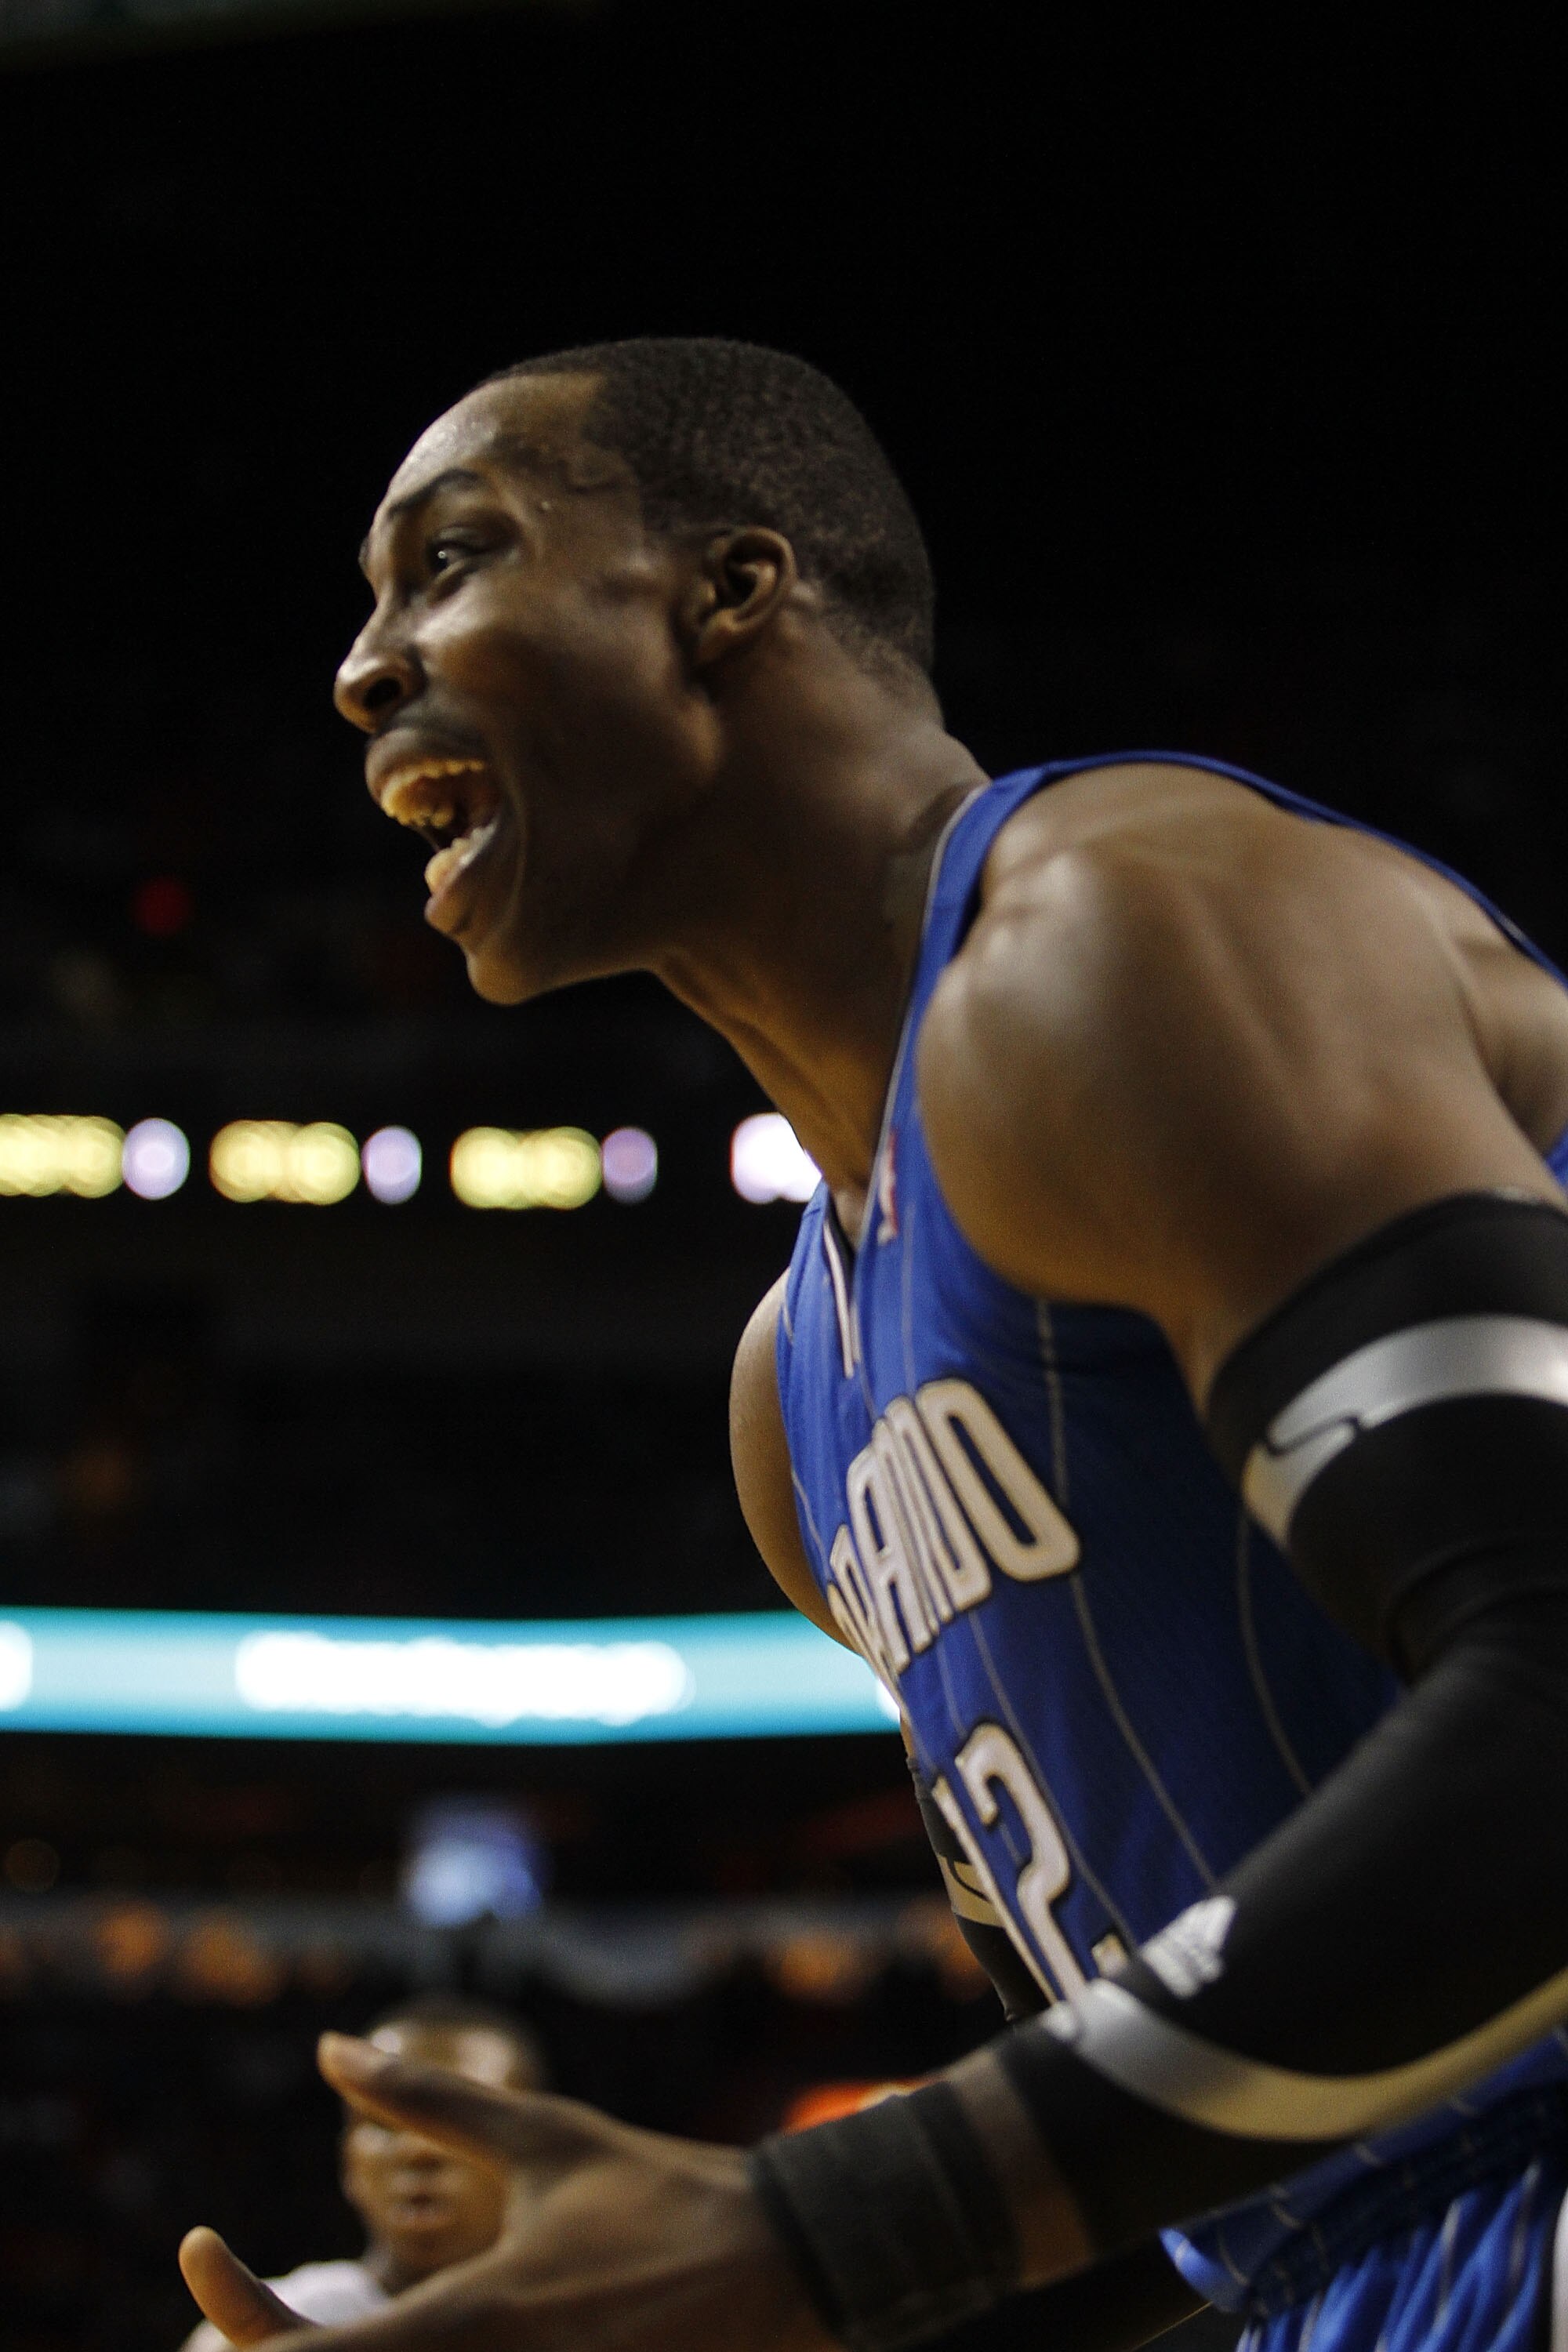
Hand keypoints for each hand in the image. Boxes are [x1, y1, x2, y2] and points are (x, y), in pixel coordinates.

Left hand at [180, 2032, 833, 2351]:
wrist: (786, 2272)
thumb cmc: (662, 2197)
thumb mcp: (545, 2138)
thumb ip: (431, 2100)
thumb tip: (332, 2048)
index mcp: (468, 2320)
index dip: (229, 2308)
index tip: (197, 2244)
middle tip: (243, 2302)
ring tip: (308, 2326)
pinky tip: (392, 2338)